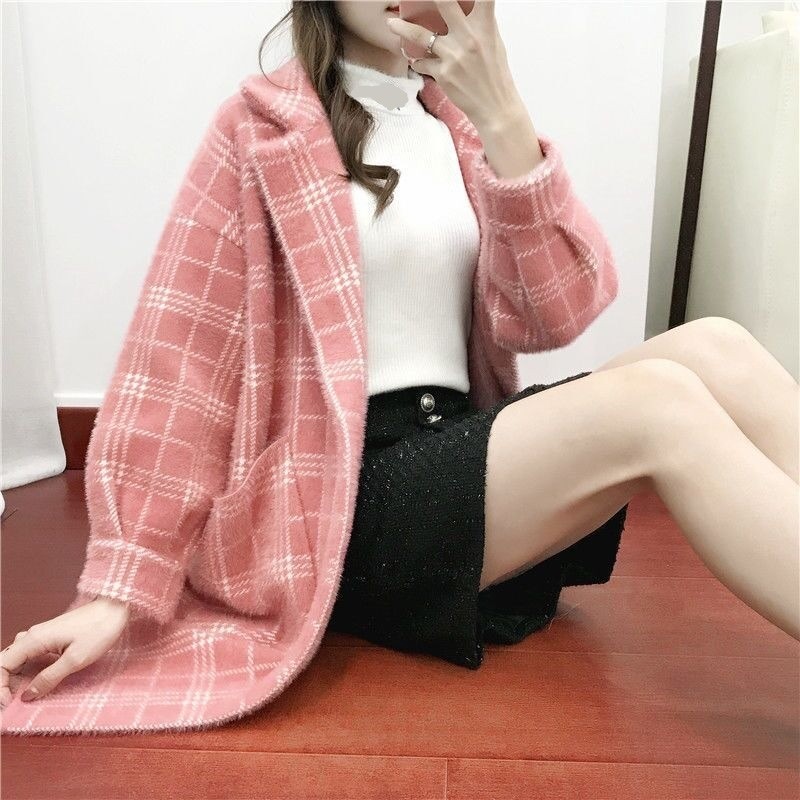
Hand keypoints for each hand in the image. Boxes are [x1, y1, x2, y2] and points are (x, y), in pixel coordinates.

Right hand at [0, 596, 129, 707]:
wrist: (116, 607)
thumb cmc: (99, 629)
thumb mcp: (75, 659)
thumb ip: (49, 678)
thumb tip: (28, 695)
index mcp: (34, 640)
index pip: (1, 666)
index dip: (0, 686)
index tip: (8, 703)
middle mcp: (33, 636)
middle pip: (6, 663)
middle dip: (6, 684)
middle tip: (14, 703)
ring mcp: (42, 635)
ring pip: (18, 659)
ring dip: (16, 678)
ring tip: (24, 695)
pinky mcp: (52, 637)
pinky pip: (31, 655)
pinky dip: (28, 670)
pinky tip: (37, 681)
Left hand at [385, 0, 525, 132]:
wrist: (494, 107)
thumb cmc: (495, 74)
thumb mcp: (494, 43)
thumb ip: (482, 23)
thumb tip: (471, 6)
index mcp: (485, 26)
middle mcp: (469, 38)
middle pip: (445, 3)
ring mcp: (454, 56)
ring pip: (420, 35)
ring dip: (402, 28)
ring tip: (391, 24)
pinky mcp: (443, 74)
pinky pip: (421, 62)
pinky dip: (417, 61)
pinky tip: (415, 60)